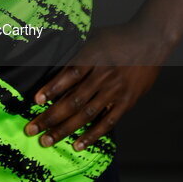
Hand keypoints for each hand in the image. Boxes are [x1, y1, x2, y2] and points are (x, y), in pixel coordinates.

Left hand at [24, 20, 169, 151]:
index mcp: (93, 57)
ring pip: (86, 115)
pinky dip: (92, 135)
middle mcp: (103, 76)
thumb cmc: (117, 37)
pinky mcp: (126, 102)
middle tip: (32, 129)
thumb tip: (52, 58)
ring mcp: (115, 91)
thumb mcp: (93, 36)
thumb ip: (75, 49)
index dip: (52, 88)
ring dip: (65, 129)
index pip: (69, 75)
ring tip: (47, 140)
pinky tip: (78, 145)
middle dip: (50, 117)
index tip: (36, 101)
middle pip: (73, 100)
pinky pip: (107, 122)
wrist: (150, 40)